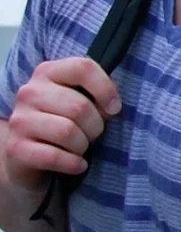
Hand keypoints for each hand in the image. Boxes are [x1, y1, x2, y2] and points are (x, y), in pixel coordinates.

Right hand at [5, 57, 118, 191]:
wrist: (28, 152)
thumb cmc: (63, 120)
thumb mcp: (79, 99)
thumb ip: (97, 93)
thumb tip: (112, 106)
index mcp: (47, 72)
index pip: (83, 68)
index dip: (106, 89)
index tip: (113, 108)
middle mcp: (29, 92)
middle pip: (79, 107)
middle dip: (96, 126)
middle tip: (93, 133)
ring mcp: (19, 120)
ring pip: (68, 132)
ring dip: (83, 145)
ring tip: (81, 147)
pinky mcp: (16, 147)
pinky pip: (55, 157)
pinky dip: (74, 163)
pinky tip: (78, 164)